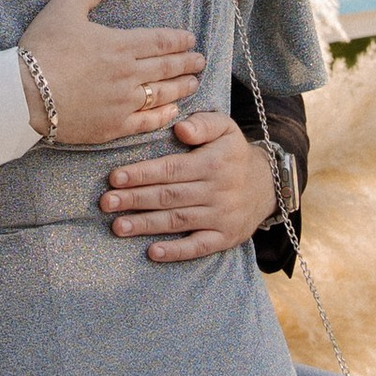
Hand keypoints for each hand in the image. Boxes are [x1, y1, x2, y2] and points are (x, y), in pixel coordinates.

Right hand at [21, 0, 201, 145]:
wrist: (23, 94)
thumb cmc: (42, 48)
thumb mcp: (65, 7)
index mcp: (120, 45)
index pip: (160, 41)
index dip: (178, 40)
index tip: (190, 40)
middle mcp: (128, 74)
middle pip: (166, 67)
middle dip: (186, 63)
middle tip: (201, 61)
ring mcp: (123, 102)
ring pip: (162, 94)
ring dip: (182, 87)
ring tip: (194, 83)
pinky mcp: (113, 126)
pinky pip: (146, 122)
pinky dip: (163, 115)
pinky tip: (173, 111)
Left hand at [102, 111, 275, 262]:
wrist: (268, 185)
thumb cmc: (234, 154)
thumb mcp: (226, 128)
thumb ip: (203, 123)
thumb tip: (180, 127)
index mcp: (213, 163)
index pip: (171, 169)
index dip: (142, 174)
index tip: (115, 177)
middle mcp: (217, 191)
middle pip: (169, 196)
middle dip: (135, 199)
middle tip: (106, 203)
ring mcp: (221, 216)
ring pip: (178, 221)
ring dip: (146, 225)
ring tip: (118, 226)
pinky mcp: (225, 238)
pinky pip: (199, 247)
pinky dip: (176, 251)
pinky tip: (152, 252)